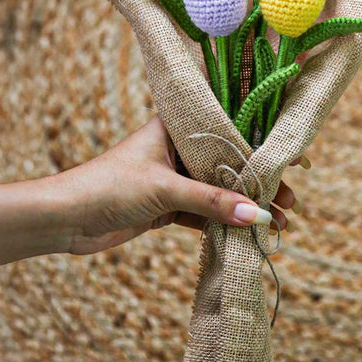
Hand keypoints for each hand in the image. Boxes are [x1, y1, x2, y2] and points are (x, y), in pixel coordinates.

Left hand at [49, 116, 298, 254]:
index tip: (296, 158)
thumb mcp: (165, 189)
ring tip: (278, 224)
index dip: (266, 142)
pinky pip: (205, 213)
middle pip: (232, 163)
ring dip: (246, 207)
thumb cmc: (109, 186)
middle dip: (262, 183)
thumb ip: (212, 202)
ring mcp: (175, 178)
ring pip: (221, 190)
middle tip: (292, 201)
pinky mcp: (168, 205)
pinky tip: (248, 234)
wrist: (65, 218)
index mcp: (177, 127)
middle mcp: (179, 149)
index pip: (232, 128)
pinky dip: (225, 223)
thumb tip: (258, 216)